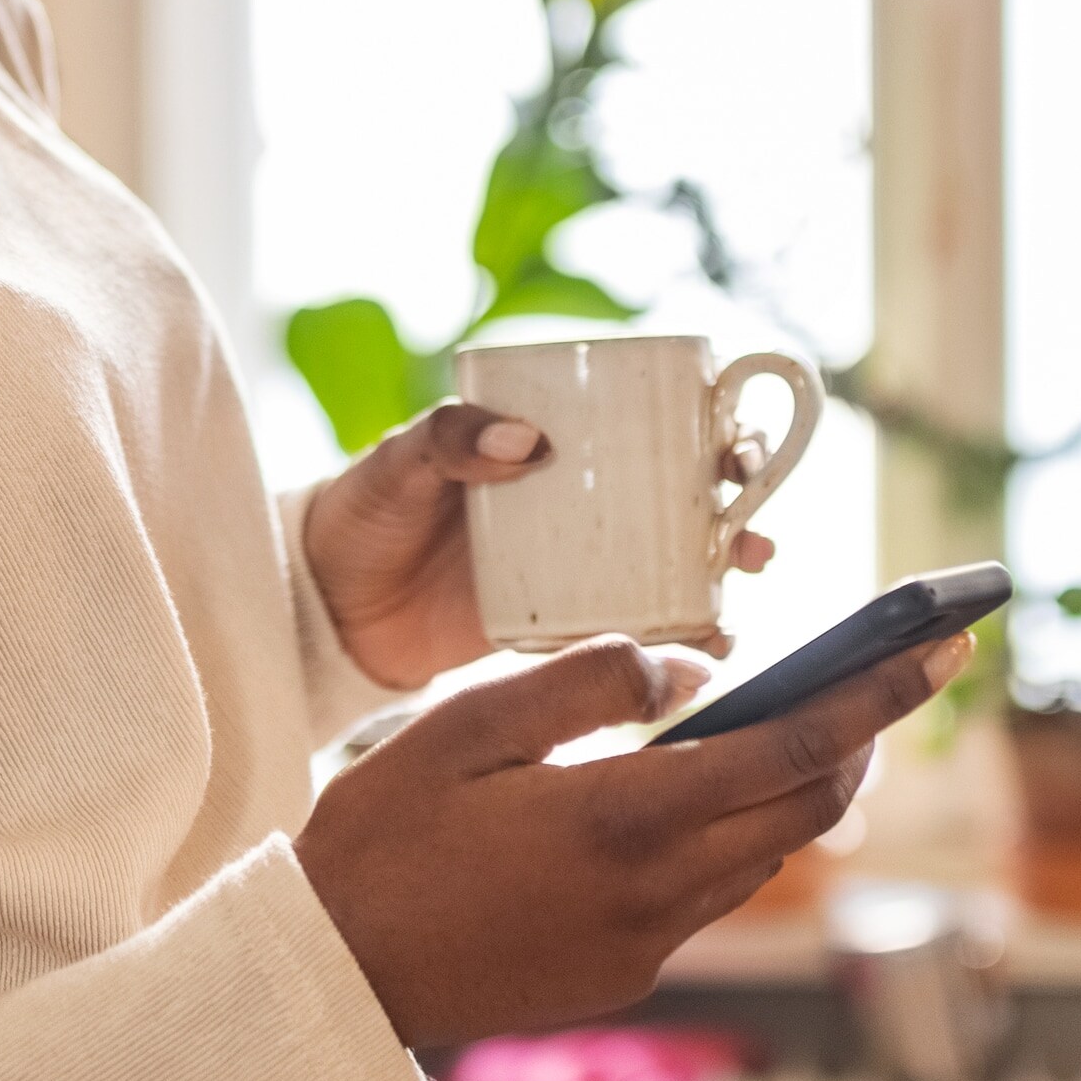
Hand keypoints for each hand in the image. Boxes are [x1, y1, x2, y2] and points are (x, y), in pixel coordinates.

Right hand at [295, 625, 970, 1043]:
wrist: (329, 979)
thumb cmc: (379, 838)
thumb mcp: (464, 724)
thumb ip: (586, 682)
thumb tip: (688, 672)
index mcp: (623, 816)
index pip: (789, 746)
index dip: (874, 695)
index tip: (936, 650)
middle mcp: (656, 891)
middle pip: (803, 806)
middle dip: (863, 738)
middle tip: (901, 672)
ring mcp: (645, 944)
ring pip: (763, 854)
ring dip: (800, 789)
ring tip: (818, 724)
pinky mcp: (623, 974)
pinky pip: (709, 892)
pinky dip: (734, 835)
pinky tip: (708, 796)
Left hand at [302, 397, 780, 694]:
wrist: (325, 604)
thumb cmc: (364, 509)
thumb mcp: (401, 461)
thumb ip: (452, 438)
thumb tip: (527, 440)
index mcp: (557, 443)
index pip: (654, 426)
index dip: (714, 433)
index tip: (740, 452)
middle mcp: (582, 503)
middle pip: (685, 500)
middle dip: (740, 515)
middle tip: (755, 540)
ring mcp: (575, 568)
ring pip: (673, 567)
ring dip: (722, 581)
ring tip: (741, 602)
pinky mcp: (557, 628)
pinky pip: (631, 632)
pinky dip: (674, 640)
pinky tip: (703, 654)